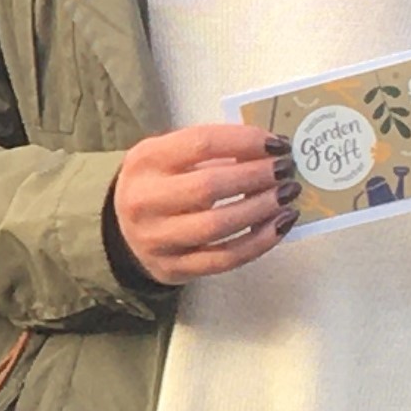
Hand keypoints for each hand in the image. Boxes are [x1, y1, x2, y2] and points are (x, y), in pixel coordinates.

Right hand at [109, 124, 295, 283]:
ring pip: (218, 226)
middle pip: (209, 187)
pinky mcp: (173, 268)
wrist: (123, 230)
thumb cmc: (158, 184)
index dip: (245, 142)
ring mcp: (156, 239)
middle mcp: (144, 199)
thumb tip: (268, 152)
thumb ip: (210, 151)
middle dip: (256, 177)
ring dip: (261, 209)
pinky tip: (279, 225)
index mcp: (145, 160)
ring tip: (287, 195)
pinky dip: (258, 242)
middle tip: (287, 170)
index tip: (277, 144)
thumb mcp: (168, 155)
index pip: (200, 144)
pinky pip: (224, 258)